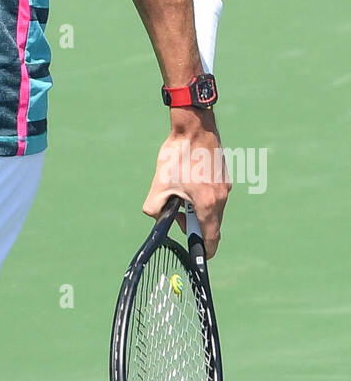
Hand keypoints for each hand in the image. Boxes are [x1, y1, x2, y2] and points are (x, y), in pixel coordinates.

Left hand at [142, 112, 230, 259]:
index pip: (211, 239)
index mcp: (208, 204)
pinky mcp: (224, 176)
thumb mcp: (159, 184)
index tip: (195, 255)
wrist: (194, 125)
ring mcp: (225, 186)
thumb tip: (158, 219)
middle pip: (211, 224)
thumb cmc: (177, 154)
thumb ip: (155, 208)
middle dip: (193, 225)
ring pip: (212, 209)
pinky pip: (214, 194)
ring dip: (196, 209)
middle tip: (176, 213)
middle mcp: (221, 197)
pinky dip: (201, 195)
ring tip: (179, 191)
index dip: (202, 251)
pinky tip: (187, 179)